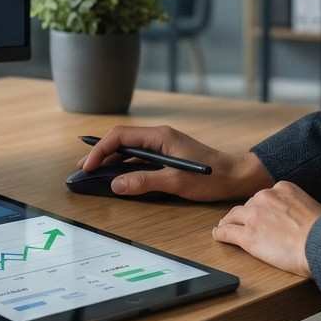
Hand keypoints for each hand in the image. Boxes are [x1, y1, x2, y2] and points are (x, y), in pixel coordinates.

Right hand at [77, 125, 272, 201]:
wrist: (237, 176)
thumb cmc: (211, 177)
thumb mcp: (176, 181)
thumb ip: (144, 181)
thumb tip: (115, 184)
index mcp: (159, 136)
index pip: (120, 137)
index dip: (100, 150)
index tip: (89, 166)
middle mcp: (158, 137)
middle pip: (121, 141)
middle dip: (100, 153)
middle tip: (82, 169)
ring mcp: (162, 146)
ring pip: (128, 149)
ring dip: (110, 160)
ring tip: (93, 172)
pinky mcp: (166, 156)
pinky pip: (138, 157)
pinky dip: (123, 165)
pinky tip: (116, 175)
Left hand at [212, 180, 320, 276]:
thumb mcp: (312, 207)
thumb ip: (296, 206)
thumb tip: (294, 215)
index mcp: (282, 188)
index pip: (265, 196)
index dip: (261, 207)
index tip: (261, 214)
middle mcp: (265, 197)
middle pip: (249, 205)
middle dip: (247, 215)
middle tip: (247, 224)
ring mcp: (253, 216)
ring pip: (233, 216)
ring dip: (229, 221)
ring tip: (225, 226)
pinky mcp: (247, 235)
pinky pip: (226, 232)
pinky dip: (220, 233)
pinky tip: (218, 235)